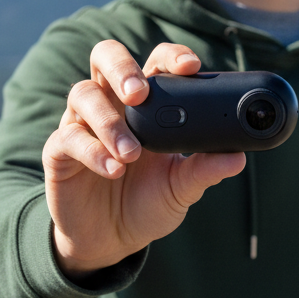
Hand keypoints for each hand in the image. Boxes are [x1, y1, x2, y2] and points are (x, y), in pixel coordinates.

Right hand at [42, 40, 245, 275]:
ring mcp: (82, 125)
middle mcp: (111, 105)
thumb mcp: (181, 188)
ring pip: (83, 94)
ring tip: (131, 153)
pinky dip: (93, 151)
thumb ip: (205, 170)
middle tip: (138, 95)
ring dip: (109, 121)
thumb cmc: (147, 203)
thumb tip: (238, 157)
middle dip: (122, 67)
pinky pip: (69, 138)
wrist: (111, 241)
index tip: (190, 67)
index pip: (156, 62)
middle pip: (105, 57)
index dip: (171, 56)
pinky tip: (113, 170)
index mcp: (146, 104)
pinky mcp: (60, 151)